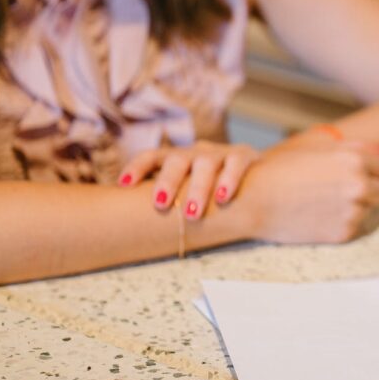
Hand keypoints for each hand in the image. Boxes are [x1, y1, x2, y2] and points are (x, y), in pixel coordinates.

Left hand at [118, 141, 259, 219]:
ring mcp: (220, 153)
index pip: (152, 157)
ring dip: (198, 188)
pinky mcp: (244, 156)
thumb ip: (167, 201)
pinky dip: (229, 179)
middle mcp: (195, 153)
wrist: (255, 177)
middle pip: (177, 160)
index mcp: (176, 160)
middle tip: (161, 205)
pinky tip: (223, 198)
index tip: (123, 185)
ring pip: (205, 163)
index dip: (137, 168)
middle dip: (168, 181)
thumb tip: (129, 226)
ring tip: (192, 213)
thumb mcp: (187, 190)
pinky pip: (236, 164)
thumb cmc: (211, 191)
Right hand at [239, 140, 378, 243]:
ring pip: (369, 209)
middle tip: (338, 190)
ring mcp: (353, 210)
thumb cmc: (282, 170)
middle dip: (367, 189)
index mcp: (355, 160)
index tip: (359, 174)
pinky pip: (354, 226)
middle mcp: (359, 185)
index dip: (373, 170)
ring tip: (324, 202)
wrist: (252, 201)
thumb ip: (357, 148)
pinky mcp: (344, 232)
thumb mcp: (318, 148)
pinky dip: (341, 222)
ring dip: (354, 206)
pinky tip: (318, 215)